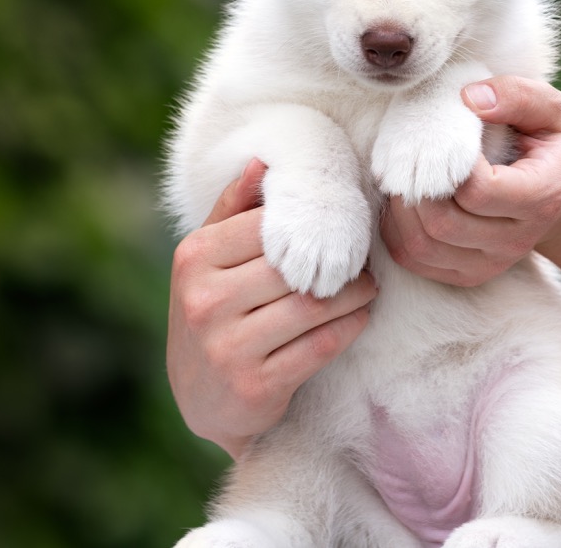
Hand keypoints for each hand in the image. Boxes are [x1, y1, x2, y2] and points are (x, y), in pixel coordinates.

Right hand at [166, 159, 378, 457]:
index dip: (310, 224)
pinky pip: (319, 346)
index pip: (265, 225)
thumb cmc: (213, 312)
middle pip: (293, 266)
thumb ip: (233, 210)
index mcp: (193, 258)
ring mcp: (227, 347)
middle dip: (338, 260)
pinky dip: (349, 327)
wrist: (201, 399)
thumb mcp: (208, 261)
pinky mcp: (255, 385)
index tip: (339, 225)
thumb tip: (263, 161)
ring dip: (353, 294)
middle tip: (363, 257)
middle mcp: (204, 301)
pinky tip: (359, 316)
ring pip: (312, 305)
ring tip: (367, 286)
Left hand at [381, 76, 560, 286]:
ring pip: (423, 247)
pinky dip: (396, 232)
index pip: (477, 191)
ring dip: (400, 210)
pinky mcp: (469, 273)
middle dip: (415, 187)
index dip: (447, 163)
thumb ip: (516, 95)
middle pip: (443, 223)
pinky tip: (403, 201)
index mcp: (540, 197)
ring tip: (402, 176)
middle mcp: (516, 240)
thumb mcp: (551, 109)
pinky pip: (416, 261)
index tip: (444, 135)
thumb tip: (469, 98)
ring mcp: (491, 263)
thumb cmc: (552, 143)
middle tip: (410, 154)